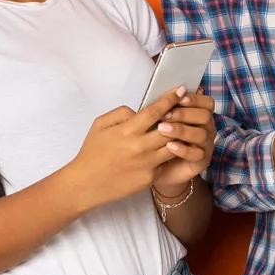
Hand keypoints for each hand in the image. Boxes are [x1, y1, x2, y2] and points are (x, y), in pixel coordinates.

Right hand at [66, 88, 187, 207]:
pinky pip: (166, 162)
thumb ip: (121, 113)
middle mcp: (140, 147)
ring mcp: (148, 164)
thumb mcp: (99, 125)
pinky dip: (170, 154)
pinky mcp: (151, 178)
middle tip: (187, 109)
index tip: (180, 91)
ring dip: (179, 136)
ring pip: (174, 146)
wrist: (87, 183)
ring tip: (183, 129)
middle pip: (171, 128)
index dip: (170, 100)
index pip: (155, 112)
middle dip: (181, 116)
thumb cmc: (92, 152)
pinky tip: (171, 149)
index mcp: (127, 131)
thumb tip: (139, 112)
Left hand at [151, 92, 216, 196]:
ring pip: (201, 134)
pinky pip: (197, 154)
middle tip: (164, 116)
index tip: (179, 97)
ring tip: (162, 129)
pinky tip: (169, 146)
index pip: (207, 103)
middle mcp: (207, 128)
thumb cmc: (159, 138)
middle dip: (184, 114)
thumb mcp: (159, 120)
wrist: (158, 166)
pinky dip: (183, 149)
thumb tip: (161, 91)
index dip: (195, 99)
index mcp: (200, 114)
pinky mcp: (202, 161)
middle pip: (205, 116)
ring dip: (181, 130)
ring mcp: (206, 145)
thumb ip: (163, 106)